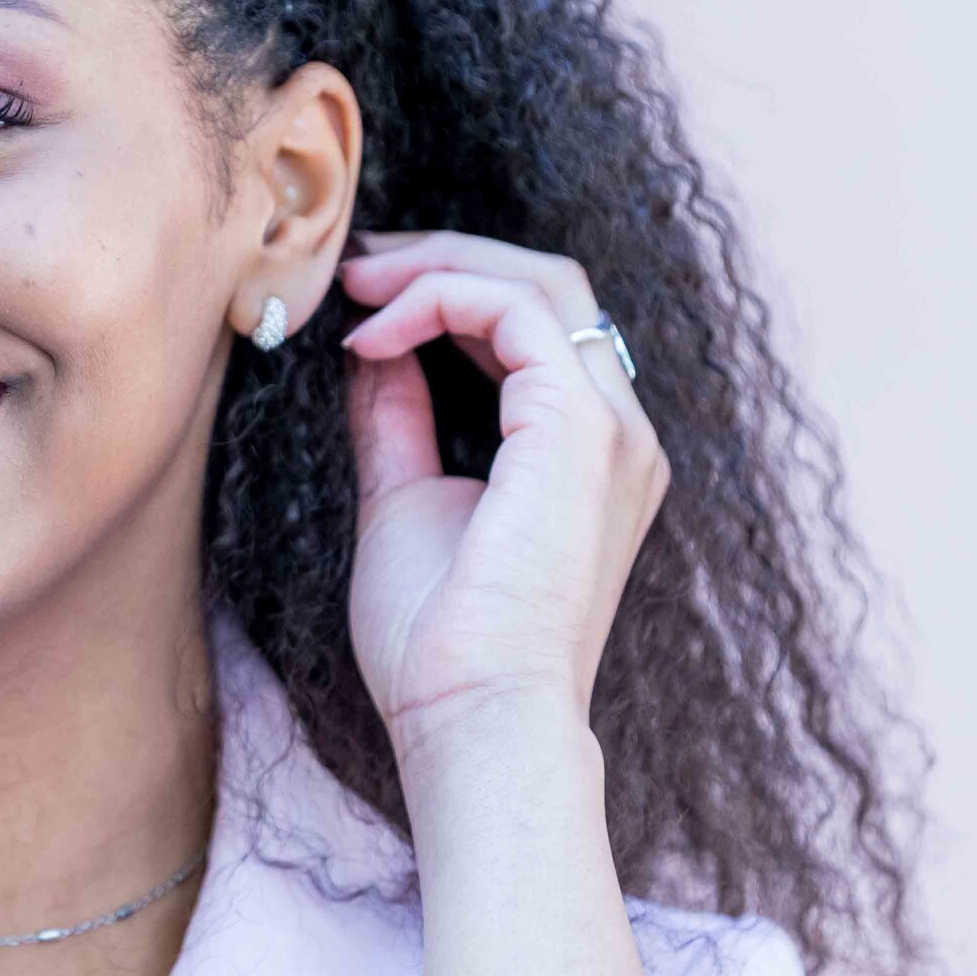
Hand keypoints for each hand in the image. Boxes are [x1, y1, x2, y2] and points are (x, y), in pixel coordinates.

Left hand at [335, 230, 671, 758]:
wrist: (472, 717)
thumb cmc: (439, 644)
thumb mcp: (404, 501)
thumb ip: (399, 420)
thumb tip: (371, 351)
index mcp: (586, 453)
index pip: (538, 325)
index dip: (451, 290)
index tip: (365, 297)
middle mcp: (618, 432)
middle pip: (550, 285)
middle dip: (446, 258)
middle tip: (359, 265)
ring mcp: (613, 428)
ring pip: (542, 281)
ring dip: (439, 267)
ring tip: (358, 285)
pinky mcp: (582, 427)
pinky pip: (518, 310)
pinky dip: (440, 300)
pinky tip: (374, 335)